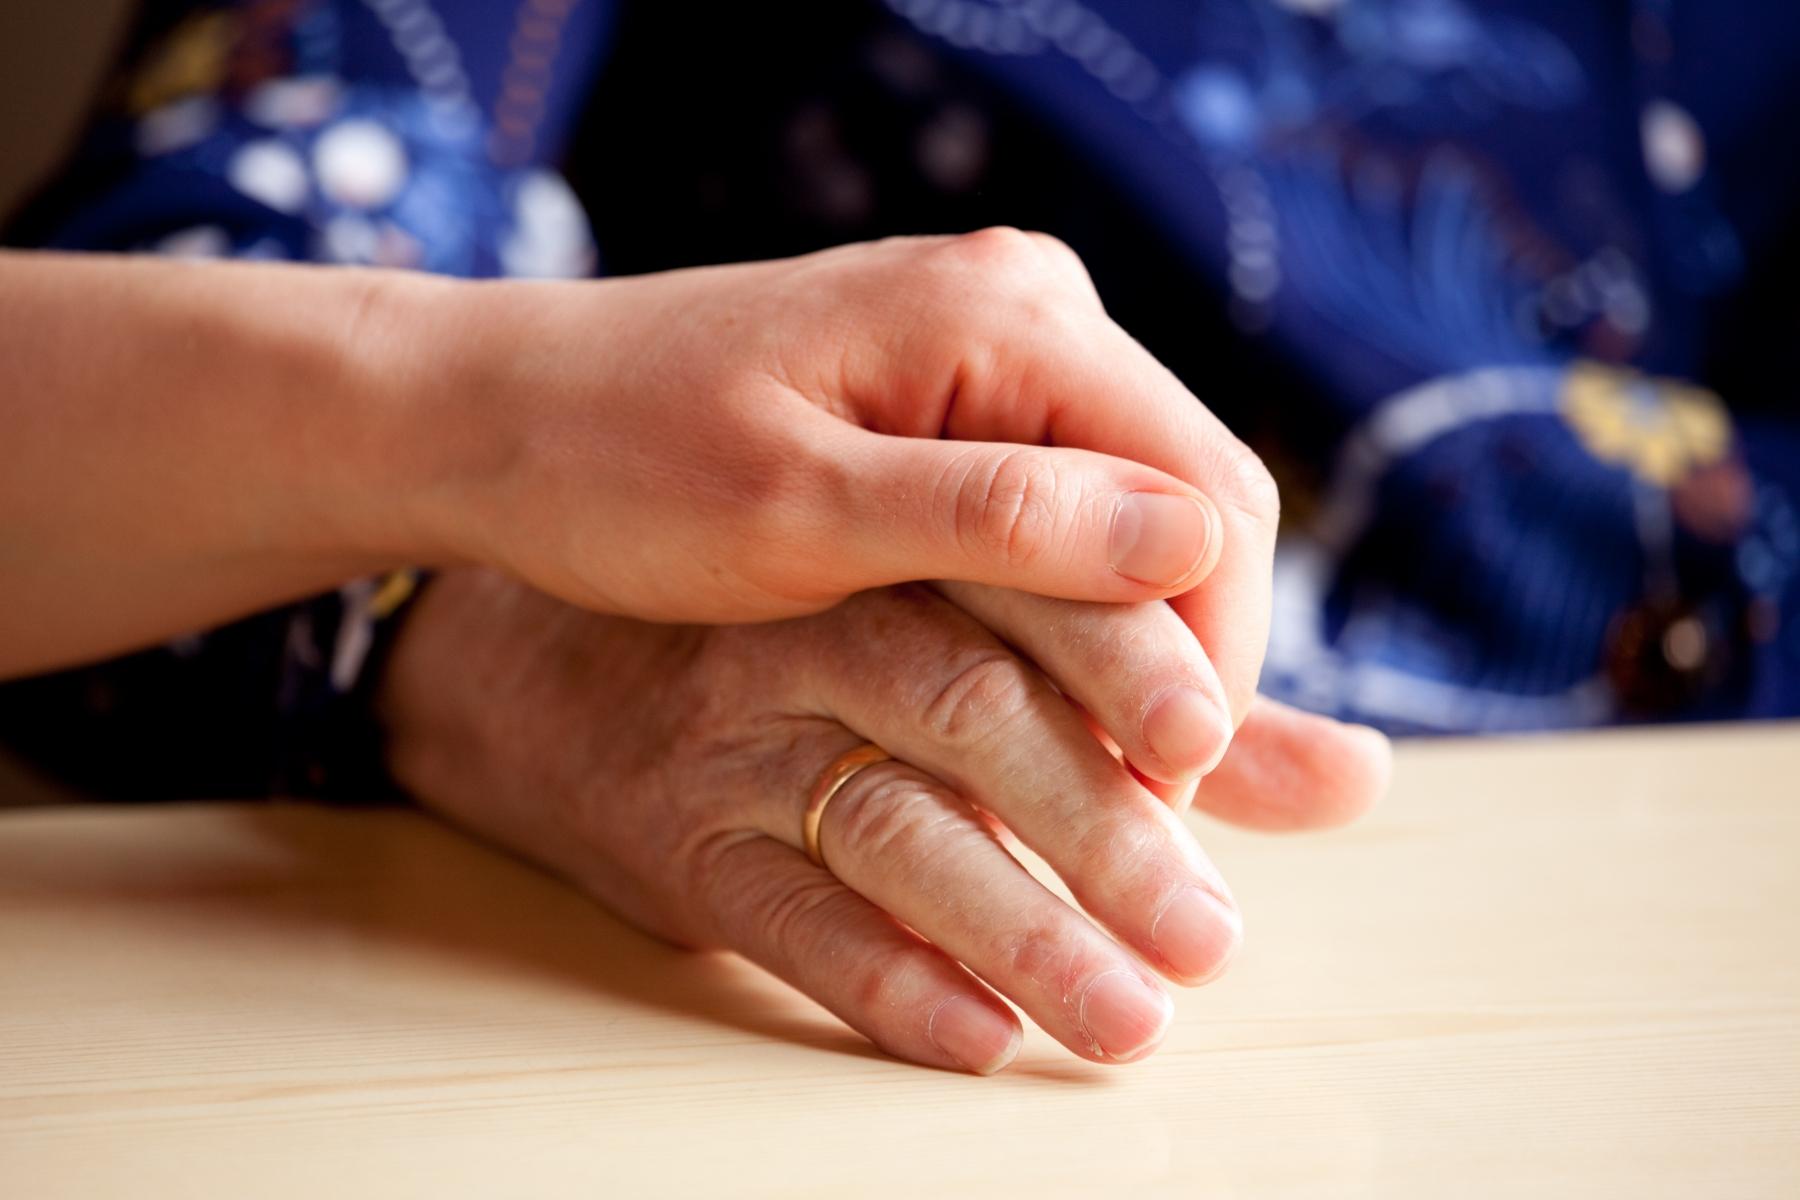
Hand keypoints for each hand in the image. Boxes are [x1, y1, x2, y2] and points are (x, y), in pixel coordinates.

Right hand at [378, 570, 1387, 1073]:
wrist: (541, 661)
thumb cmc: (804, 635)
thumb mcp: (960, 621)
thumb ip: (1153, 702)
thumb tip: (1357, 776)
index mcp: (900, 548)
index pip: (1032, 591)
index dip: (1131, 667)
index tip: (1223, 758)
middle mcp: (812, 630)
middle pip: (970, 711)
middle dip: (1098, 824)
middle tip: (1208, 936)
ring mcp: (734, 735)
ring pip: (886, 822)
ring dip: (1015, 927)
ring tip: (1128, 1021)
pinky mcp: (673, 838)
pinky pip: (778, 916)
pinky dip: (880, 978)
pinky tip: (975, 1034)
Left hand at [383, 229, 1279, 739]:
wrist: (492, 414)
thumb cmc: (616, 460)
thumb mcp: (803, 512)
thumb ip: (1004, 521)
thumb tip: (1197, 543)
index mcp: (1007, 314)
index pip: (1206, 496)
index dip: (1211, 657)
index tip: (1167, 792)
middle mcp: (1025, 307)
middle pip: (1187, 503)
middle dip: (1181, 659)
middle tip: (1142, 812)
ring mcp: (990, 347)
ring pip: (1129, 516)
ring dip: (1128, 644)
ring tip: (1099, 779)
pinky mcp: (949, 395)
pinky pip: (1060, 508)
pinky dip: (1067, 610)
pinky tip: (1042, 701)